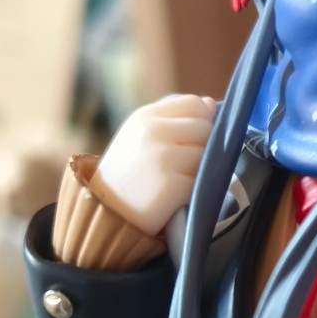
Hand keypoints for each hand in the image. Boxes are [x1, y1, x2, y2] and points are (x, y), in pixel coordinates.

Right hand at [93, 94, 216, 237]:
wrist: (105, 213)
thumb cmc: (129, 174)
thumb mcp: (142, 137)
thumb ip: (175, 119)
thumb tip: (210, 104)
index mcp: (145, 116)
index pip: (195, 103)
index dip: (201, 121)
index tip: (189, 140)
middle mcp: (153, 132)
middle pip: (205, 128)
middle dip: (202, 147)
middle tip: (181, 165)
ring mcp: (163, 158)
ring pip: (208, 155)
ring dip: (200, 170)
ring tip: (177, 180)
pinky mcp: (172, 185)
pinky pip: (203, 180)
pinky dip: (195, 190)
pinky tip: (176, 195)